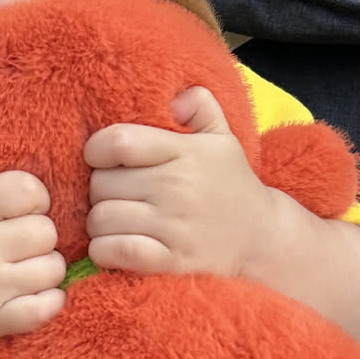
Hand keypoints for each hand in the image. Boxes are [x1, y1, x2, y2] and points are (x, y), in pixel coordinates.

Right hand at [0, 160, 65, 342]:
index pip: (27, 190)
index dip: (33, 196)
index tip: (20, 208)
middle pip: (46, 231)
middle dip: (39, 232)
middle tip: (20, 240)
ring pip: (53, 268)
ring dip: (44, 265)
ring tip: (24, 266)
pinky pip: (47, 308)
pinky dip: (50, 300)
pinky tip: (34, 291)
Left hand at [85, 87, 281, 277]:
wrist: (263, 237)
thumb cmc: (231, 184)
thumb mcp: (222, 138)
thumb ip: (200, 106)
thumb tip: (174, 98)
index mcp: (185, 152)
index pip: (119, 142)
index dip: (96, 150)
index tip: (101, 159)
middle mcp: (178, 186)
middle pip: (101, 184)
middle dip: (100, 190)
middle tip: (116, 195)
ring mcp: (174, 226)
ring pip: (101, 219)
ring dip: (99, 222)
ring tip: (116, 221)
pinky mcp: (172, 260)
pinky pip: (115, 251)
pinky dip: (104, 250)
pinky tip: (113, 246)